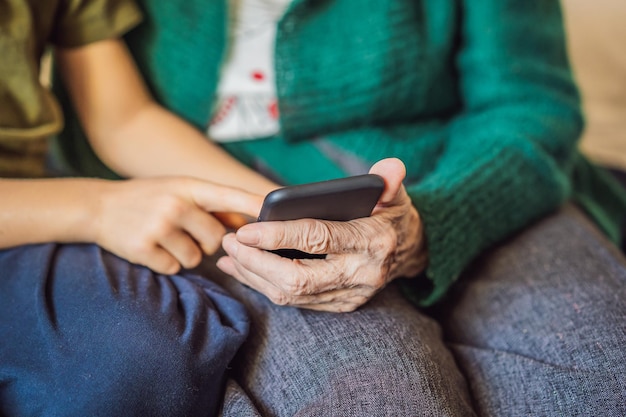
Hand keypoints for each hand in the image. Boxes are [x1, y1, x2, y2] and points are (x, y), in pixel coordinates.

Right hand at [94, 177, 262, 273]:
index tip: (276, 212)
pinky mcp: (143, 248)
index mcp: (190, 187)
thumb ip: (213, 206)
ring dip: (187, 254)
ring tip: (167, 237)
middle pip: (218, 240)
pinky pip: (174, 268)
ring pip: (197, 258)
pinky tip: (153, 247)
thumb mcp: (181, 191)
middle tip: (187, 232)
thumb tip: (247, 224)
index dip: (255, 206)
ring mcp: (158, 226)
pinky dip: (167, 263)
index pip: (230, 197)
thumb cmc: (149, 198)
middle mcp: (176, 204)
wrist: (98, 206)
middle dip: (209, 242)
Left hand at [217, 158, 427, 311]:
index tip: (246, 230)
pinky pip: (294, 301)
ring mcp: (348, 295)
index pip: (319, 239)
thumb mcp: (395, 196)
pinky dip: (265, 286)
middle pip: (298, 278)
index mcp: (372, 243)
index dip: (279, 236)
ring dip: (254, 276)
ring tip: (228, 255)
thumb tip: (391, 166)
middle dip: (257, 263)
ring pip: (291, 295)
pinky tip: (243, 270)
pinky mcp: (338, 305)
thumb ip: (389, 182)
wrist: (410, 253)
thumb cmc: (393, 218)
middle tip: (230, 242)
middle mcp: (360, 274)